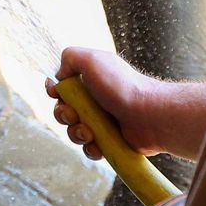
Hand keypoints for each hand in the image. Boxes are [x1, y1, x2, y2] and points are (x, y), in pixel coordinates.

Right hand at [44, 47, 169, 160]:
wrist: (150, 115)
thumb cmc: (122, 86)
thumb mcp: (92, 59)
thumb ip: (69, 56)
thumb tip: (60, 74)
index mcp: (89, 81)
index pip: (62, 87)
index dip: (55, 92)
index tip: (57, 94)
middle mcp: (94, 100)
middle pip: (63, 111)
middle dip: (63, 114)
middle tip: (74, 115)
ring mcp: (102, 122)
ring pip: (74, 132)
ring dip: (76, 133)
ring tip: (90, 132)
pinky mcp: (109, 142)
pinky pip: (90, 148)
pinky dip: (91, 148)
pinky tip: (99, 144)